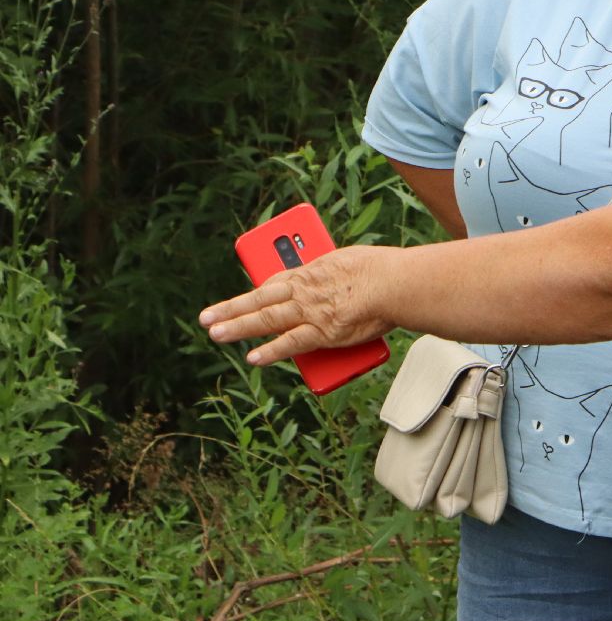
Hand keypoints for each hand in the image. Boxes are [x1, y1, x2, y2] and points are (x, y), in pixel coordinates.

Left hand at [200, 245, 397, 365]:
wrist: (394, 283)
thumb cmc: (382, 270)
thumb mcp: (353, 263)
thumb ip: (339, 276)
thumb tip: (340, 288)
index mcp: (312, 271)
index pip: (277, 280)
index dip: (258, 290)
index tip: (248, 295)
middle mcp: (305, 290)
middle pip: (260, 299)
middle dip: (232, 308)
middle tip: (208, 317)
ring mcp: (310, 312)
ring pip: (266, 320)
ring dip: (237, 327)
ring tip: (215, 334)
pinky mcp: (322, 332)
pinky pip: (291, 343)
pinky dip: (271, 351)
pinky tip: (253, 358)